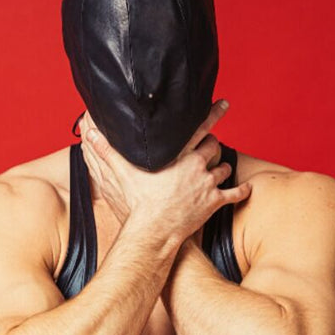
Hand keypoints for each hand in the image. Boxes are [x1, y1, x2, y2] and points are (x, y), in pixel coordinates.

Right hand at [80, 100, 252, 241]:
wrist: (154, 230)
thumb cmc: (138, 202)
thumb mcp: (121, 173)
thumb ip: (107, 150)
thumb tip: (89, 132)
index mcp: (180, 155)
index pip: (200, 128)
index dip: (212, 114)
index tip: (222, 104)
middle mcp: (198, 166)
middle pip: (213, 147)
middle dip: (213, 145)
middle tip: (214, 142)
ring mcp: (208, 185)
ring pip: (223, 169)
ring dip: (222, 167)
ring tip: (221, 166)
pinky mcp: (214, 203)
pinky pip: (233, 195)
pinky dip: (240, 192)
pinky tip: (246, 189)